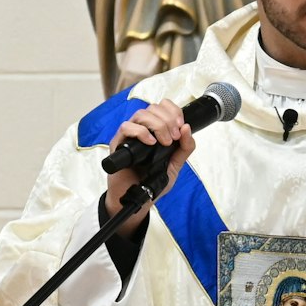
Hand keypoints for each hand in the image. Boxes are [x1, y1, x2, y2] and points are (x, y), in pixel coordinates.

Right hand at [103, 98, 195, 234]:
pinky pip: (126, 128)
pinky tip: (150, 144)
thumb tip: (187, 128)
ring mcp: (129, 135)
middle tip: (174, 138)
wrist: (138, 199)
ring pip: (141, 114)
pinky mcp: (118, 144)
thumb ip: (184, 148)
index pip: (163, 107)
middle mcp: (142, 129)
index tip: (181, 126)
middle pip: (153, 108)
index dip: (174, 111)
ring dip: (157, 125)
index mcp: (156, 130)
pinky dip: (140, 132)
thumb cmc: (152, 182)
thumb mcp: (175, 165)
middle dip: (168, 120)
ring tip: (164, 142)